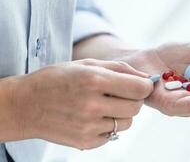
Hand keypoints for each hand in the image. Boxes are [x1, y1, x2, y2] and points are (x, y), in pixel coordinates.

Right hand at [10, 59, 152, 148]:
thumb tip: (147, 79)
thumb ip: (120, 69)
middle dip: (134, 99)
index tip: (142, 85)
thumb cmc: (57, 79)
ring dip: (122, 113)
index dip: (145, 86)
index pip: (139, 89)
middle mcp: (92, 105)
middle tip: (120, 94)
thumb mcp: (87, 64)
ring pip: (127, 123)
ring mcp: (88, 126)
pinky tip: (93, 116)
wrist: (26, 104)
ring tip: (104, 105)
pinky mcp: (85, 142)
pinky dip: (108, 125)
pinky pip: (112, 134)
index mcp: (94, 80)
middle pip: (136, 107)